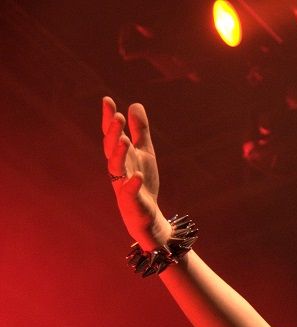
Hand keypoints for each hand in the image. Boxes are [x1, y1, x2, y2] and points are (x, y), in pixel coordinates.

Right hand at [101, 97, 168, 249]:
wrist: (146, 214)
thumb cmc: (142, 181)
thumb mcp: (145, 153)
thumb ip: (139, 131)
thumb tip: (135, 104)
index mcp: (121, 156)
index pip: (112, 135)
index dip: (109, 118)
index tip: (107, 100)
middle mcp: (118, 168)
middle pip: (111, 149)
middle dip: (112, 133)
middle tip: (117, 117)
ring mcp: (122, 185)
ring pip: (116, 169)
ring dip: (119, 154)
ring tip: (123, 140)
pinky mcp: (131, 202)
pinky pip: (129, 193)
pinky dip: (132, 184)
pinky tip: (137, 175)